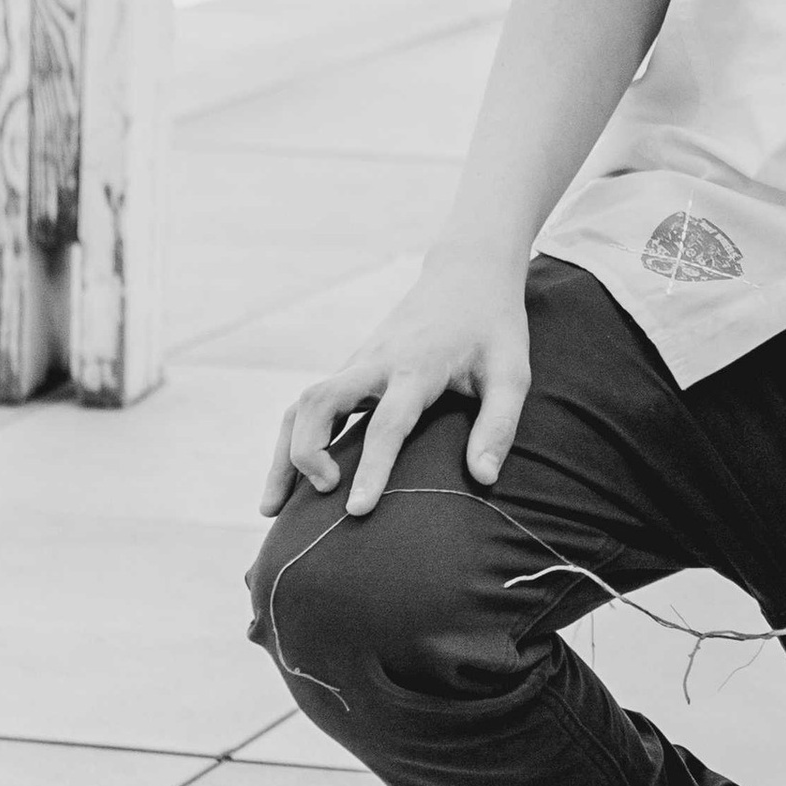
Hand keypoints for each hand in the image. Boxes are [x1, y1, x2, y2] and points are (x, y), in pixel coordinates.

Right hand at [259, 250, 529, 521]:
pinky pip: (309, 405)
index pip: (388, 422)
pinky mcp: (352, 369)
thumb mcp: (512, 372)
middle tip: (325, 494)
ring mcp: (358, 363)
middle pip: (320, 401)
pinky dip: (293, 441)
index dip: (372, 467)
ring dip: (284, 454)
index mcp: (418, 366)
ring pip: (303, 404)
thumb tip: (484, 478)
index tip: (357, 511)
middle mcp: (377, 362)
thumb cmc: (494, 329)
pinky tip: (288, 482)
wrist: (467, 275)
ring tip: (273, 509)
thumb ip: (499, 425)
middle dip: (307, 452)